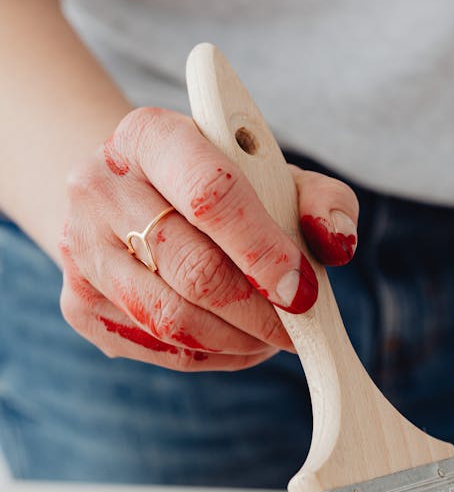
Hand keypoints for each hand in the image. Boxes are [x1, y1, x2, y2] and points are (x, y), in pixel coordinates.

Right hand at [59, 107, 358, 370]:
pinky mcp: (79, 304)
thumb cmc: (220, 187)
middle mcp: (97, 185)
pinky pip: (158, 348)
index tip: (304, 292)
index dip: (263, 251)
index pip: (210, 194)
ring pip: (171, 320)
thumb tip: (335, 242)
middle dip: (259, 311)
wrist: (135, 198)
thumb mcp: (274, 176)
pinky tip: (238, 342)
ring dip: (238, 341)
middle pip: (192, 270)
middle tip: (298, 329)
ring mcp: (79, 249)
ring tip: (271, 337)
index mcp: (148, 134)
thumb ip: (320, 200)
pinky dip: (211, 356)